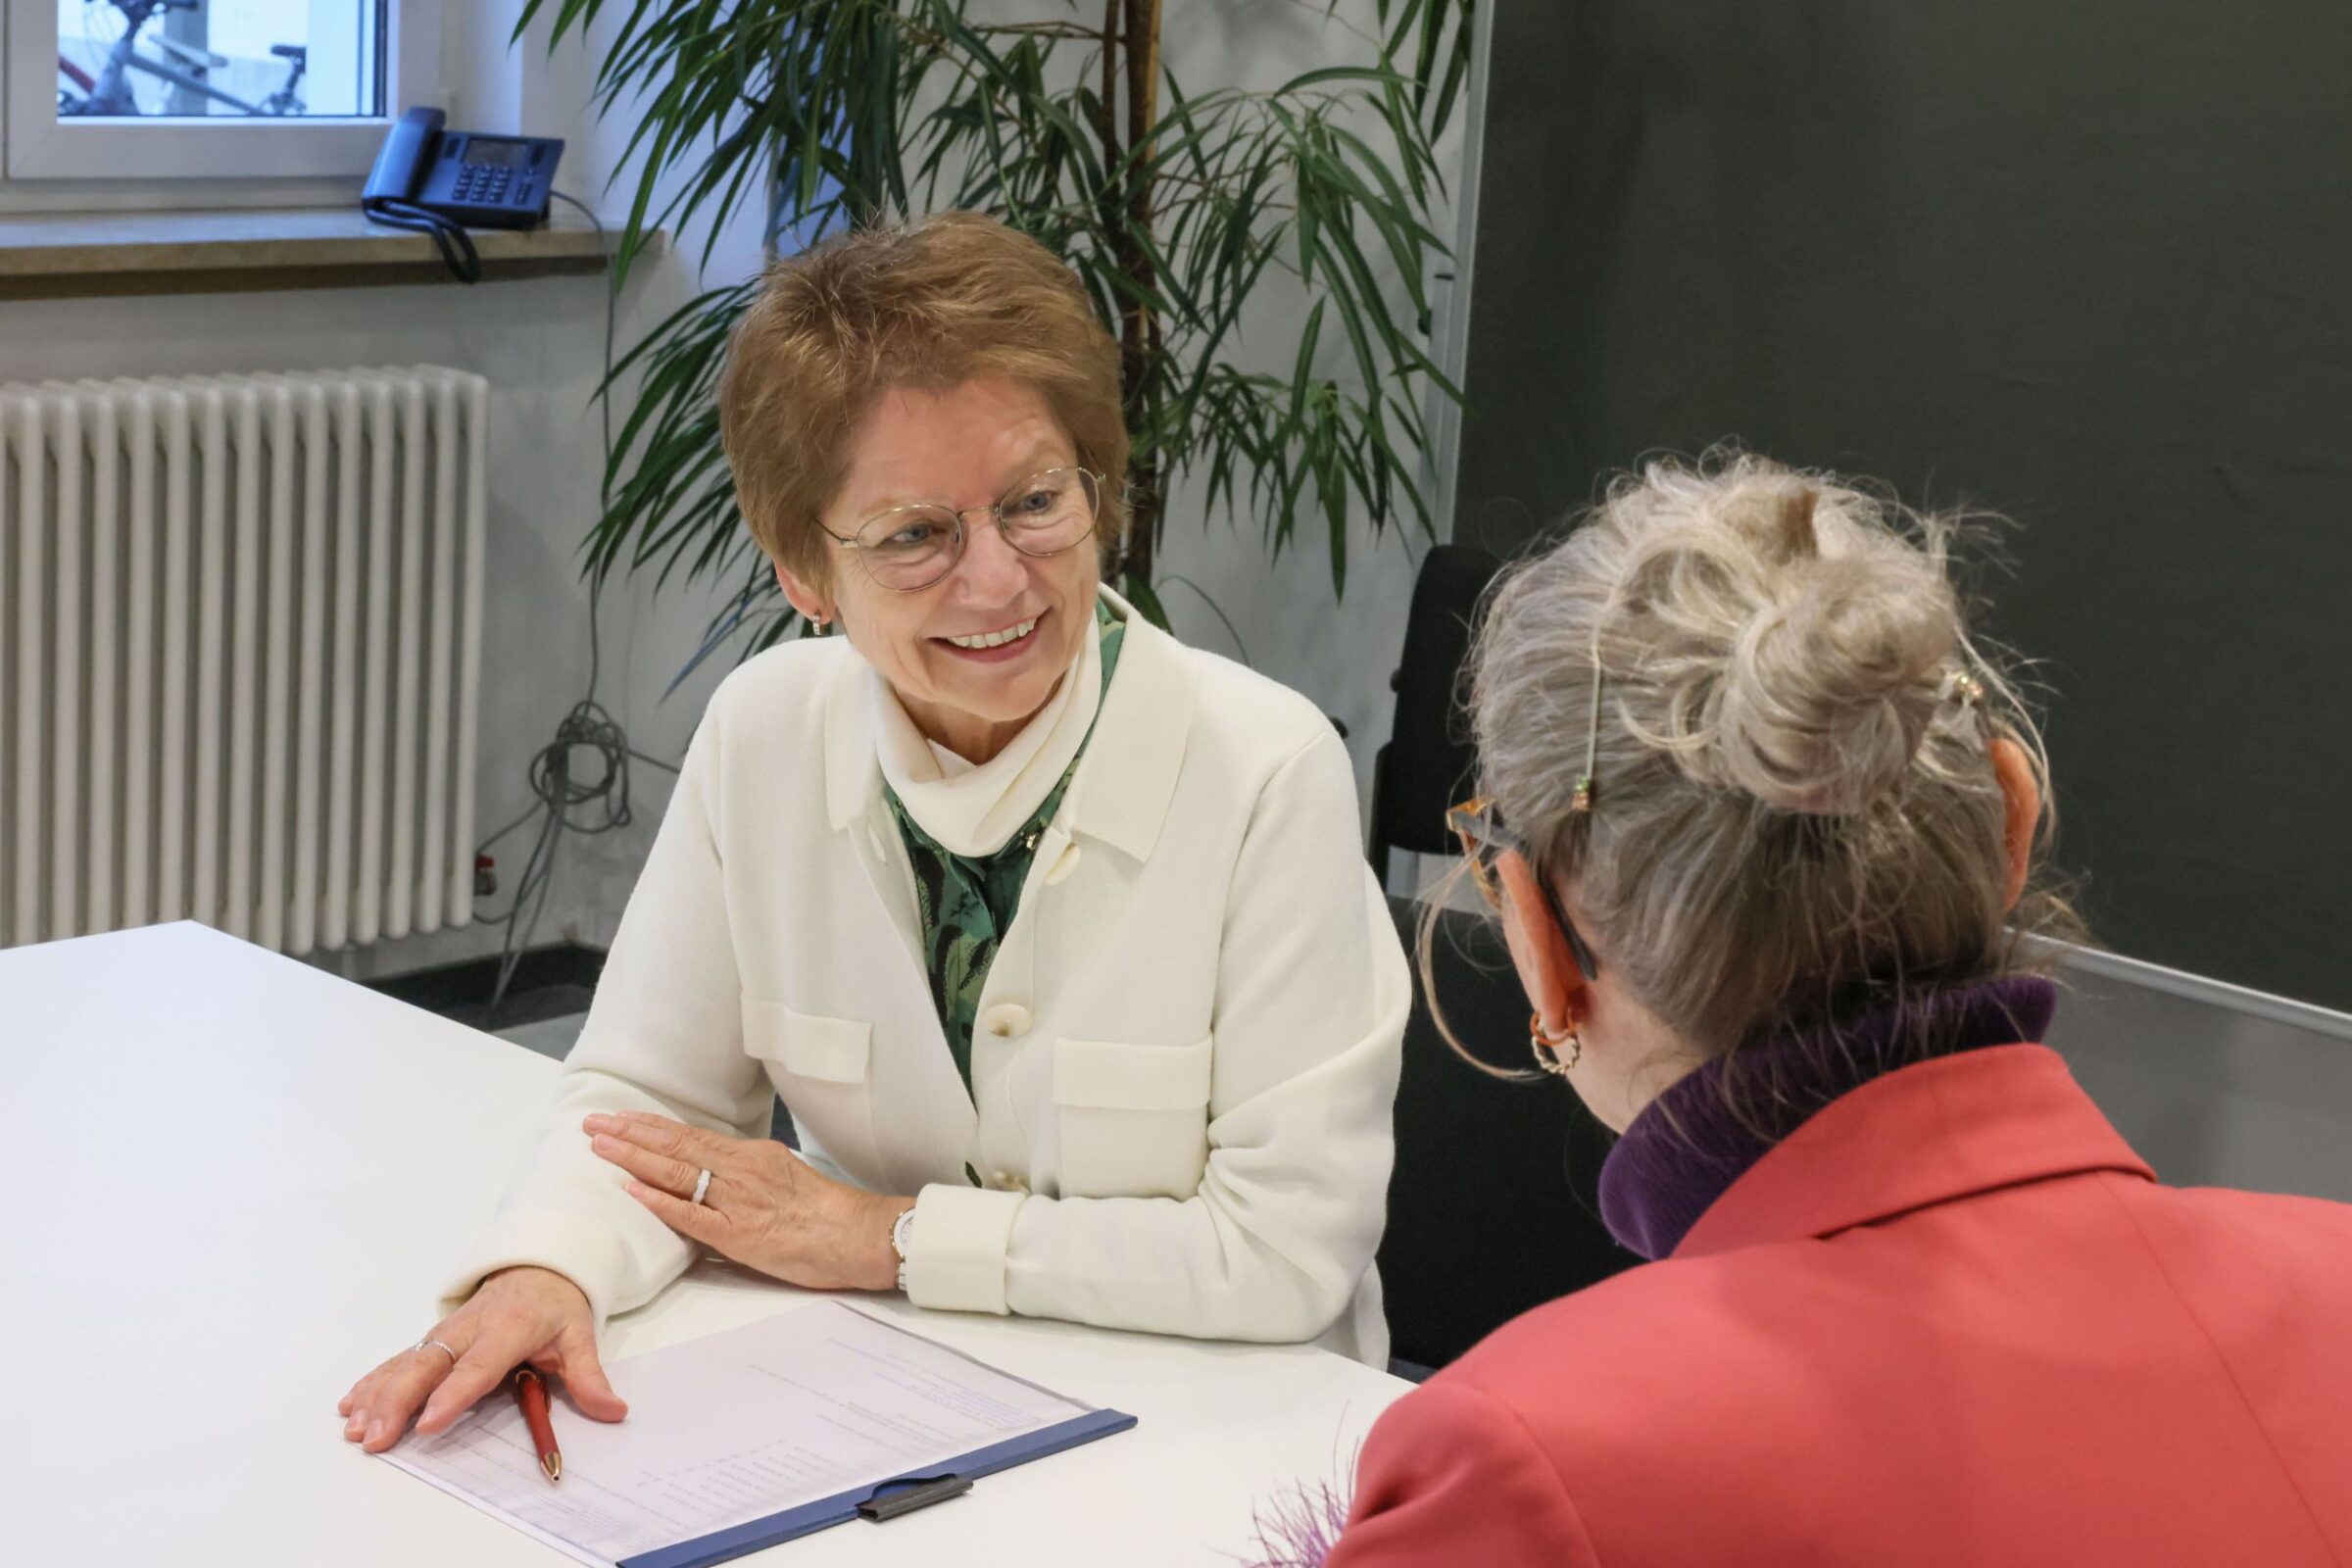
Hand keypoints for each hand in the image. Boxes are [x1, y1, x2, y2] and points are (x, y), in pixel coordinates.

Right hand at [336, 1266, 625, 1453]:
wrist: (536, 1266)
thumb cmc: (556, 1306)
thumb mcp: (580, 1336)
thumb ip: (590, 1376)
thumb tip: (615, 1411)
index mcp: (509, 1327)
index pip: (478, 1365)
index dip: (453, 1394)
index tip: (428, 1423)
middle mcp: (470, 1328)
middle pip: (428, 1365)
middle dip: (397, 1401)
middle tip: (376, 1437)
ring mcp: (446, 1333)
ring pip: (406, 1363)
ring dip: (378, 1396)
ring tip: (355, 1428)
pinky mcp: (432, 1339)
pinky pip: (398, 1360)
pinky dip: (372, 1381)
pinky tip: (350, 1405)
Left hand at [583, 1111, 907, 1291]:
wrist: (859, 1235)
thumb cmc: (828, 1214)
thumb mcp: (785, 1180)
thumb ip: (747, 1177)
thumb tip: (715, 1179)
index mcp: (752, 1157)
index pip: (692, 1136)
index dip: (652, 1127)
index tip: (621, 1118)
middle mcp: (742, 1171)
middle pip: (677, 1146)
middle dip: (631, 1134)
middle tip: (594, 1123)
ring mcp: (739, 1201)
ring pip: (678, 1172)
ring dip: (635, 1158)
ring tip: (601, 1146)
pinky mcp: (740, 1234)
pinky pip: (693, 1215)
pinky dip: (661, 1201)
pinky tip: (635, 1190)